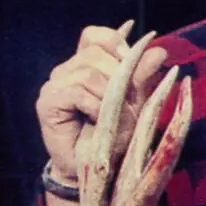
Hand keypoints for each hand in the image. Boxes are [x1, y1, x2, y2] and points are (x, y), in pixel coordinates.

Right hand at [36, 20, 167, 182]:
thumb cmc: (115, 137)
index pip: (95, 36)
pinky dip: (95, 107)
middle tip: (123, 105)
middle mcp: (67, 70)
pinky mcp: (47, 102)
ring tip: (109, 118)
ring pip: (88, 73)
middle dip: (119, 78)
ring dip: (109, 97)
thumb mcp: (135, 104)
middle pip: (95, 54)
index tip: (130, 59)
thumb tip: (159, 50)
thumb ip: (142, 76)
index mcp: (87, 65)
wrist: (97, 170)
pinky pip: (77, 92)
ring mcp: (54, 85)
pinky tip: (96, 120)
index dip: (115, 41)